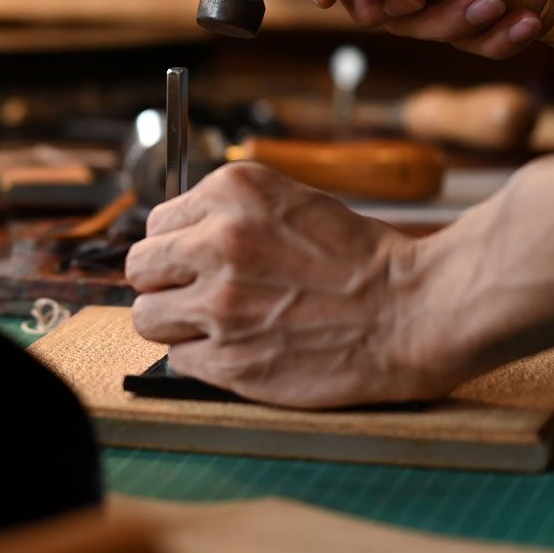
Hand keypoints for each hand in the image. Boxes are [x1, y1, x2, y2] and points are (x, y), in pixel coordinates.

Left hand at [124, 163, 461, 406]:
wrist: (414, 311)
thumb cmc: (361, 260)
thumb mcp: (291, 203)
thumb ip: (228, 215)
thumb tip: (175, 238)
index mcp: (232, 193)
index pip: (156, 223)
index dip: (177, 247)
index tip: (198, 261)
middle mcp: (218, 242)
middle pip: (139, 268)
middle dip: (164, 283)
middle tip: (199, 294)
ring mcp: (220, 304)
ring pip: (147, 317)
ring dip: (176, 324)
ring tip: (219, 325)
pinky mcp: (229, 359)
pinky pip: (178, 359)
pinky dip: (203, 358)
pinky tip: (242, 349)